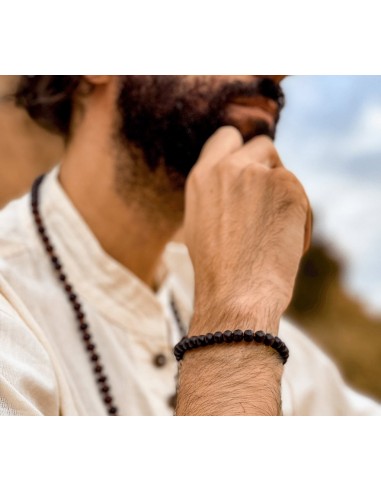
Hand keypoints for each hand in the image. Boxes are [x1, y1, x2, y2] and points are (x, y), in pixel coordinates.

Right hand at [184, 126, 311, 333]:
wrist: (236, 294)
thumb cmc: (218, 271)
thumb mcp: (201, 221)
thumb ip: (218, 192)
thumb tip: (241, 179)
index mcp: (201, 176)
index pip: (227, 136)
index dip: (242, 150)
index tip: (250, 167)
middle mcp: (227, 167)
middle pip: (262, 145)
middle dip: (269, 167)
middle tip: (269, 201)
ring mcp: (257, 174)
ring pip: (284, 171)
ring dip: (285, 195)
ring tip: (275, 234)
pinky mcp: (288, 186)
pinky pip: (300, 196)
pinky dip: (299, 218)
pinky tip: (287, 244)